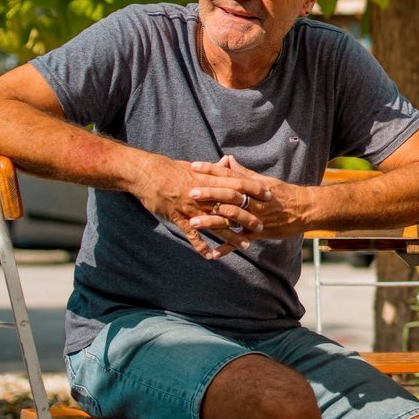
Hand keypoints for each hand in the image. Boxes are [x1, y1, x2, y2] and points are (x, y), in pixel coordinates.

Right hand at [131, 156, 271, 259]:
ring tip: (245, 245)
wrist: (147, 175)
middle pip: (231, 208)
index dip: (255, 189)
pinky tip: (211, 256)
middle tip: (261, 226)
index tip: (270, 194)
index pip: (238, 184)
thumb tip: (227, 163)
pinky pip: (193, 236)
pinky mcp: (180, 218)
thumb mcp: (195, 167)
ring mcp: (192, 209)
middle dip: (248, 218)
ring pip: (216, 225)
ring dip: (232, 237)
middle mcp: (204, 196)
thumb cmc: (171, 169)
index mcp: (210, 180)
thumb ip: (213, 169)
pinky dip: (202, 246)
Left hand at [187, 154, 307, 241]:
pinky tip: (212, 254)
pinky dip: (227, 248)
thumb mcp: (264, 180)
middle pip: (229, 196)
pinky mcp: (259, 232)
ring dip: (212, 222)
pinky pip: (240, 241)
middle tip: (191, 192)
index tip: (195, 166)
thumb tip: (227, 159)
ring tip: (193, 223)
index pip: (230, 175)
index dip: (212, 170)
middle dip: (210, 194)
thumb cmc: (283, 194)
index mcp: (253, 186)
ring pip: (231, 219)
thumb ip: (243, 172)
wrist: (306, 209)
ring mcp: (256, 217)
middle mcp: (253, 201)